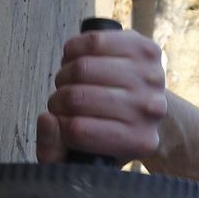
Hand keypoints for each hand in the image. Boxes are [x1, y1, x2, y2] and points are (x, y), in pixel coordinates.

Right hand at [39, 29, 167, 163]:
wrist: (146, 105)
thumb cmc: (109, 130)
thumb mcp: (82, 156)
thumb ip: (52, 152)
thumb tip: (47, 119)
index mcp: (138, 142)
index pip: (77, 131)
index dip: (58, 125)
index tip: (61, 123)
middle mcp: (150, 110)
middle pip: (77, 98)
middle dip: (58, 99)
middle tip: (62, 101)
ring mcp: (151, 76)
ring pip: (82, 68)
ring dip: (64, 74)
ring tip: (69, 82)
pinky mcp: (145, 48)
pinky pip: (94, 41)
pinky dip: (73, 50)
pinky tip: (75, 60)